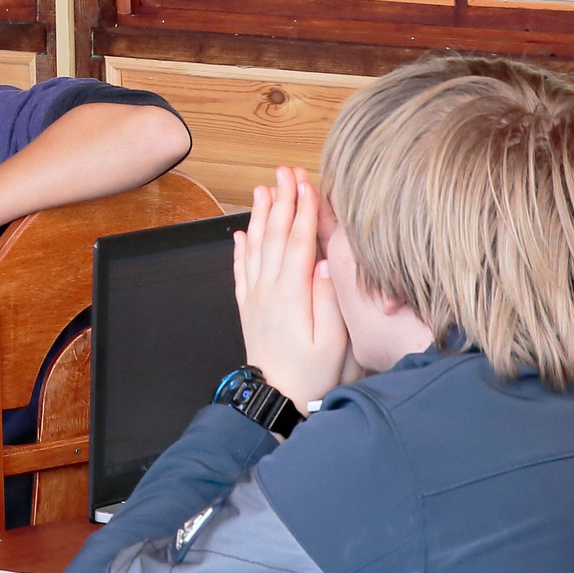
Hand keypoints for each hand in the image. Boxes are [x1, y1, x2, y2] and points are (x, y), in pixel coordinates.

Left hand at [232, 168, 349, 407]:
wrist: (274, 400)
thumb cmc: (311, 374)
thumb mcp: (333, 343)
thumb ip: (328, 301)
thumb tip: (322, 263)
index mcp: (292, 294)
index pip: (298, 242)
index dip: (303, 210)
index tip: (307, 182)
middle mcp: (268, 290)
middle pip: (274, 236)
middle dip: (281, 201)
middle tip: (285, 172)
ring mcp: (254, 297)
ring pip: (255, 247)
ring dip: (260, 216)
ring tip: (263, 190)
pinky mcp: (247, 308)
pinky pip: (241, 271)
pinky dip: (240, 249)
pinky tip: (239, 233)